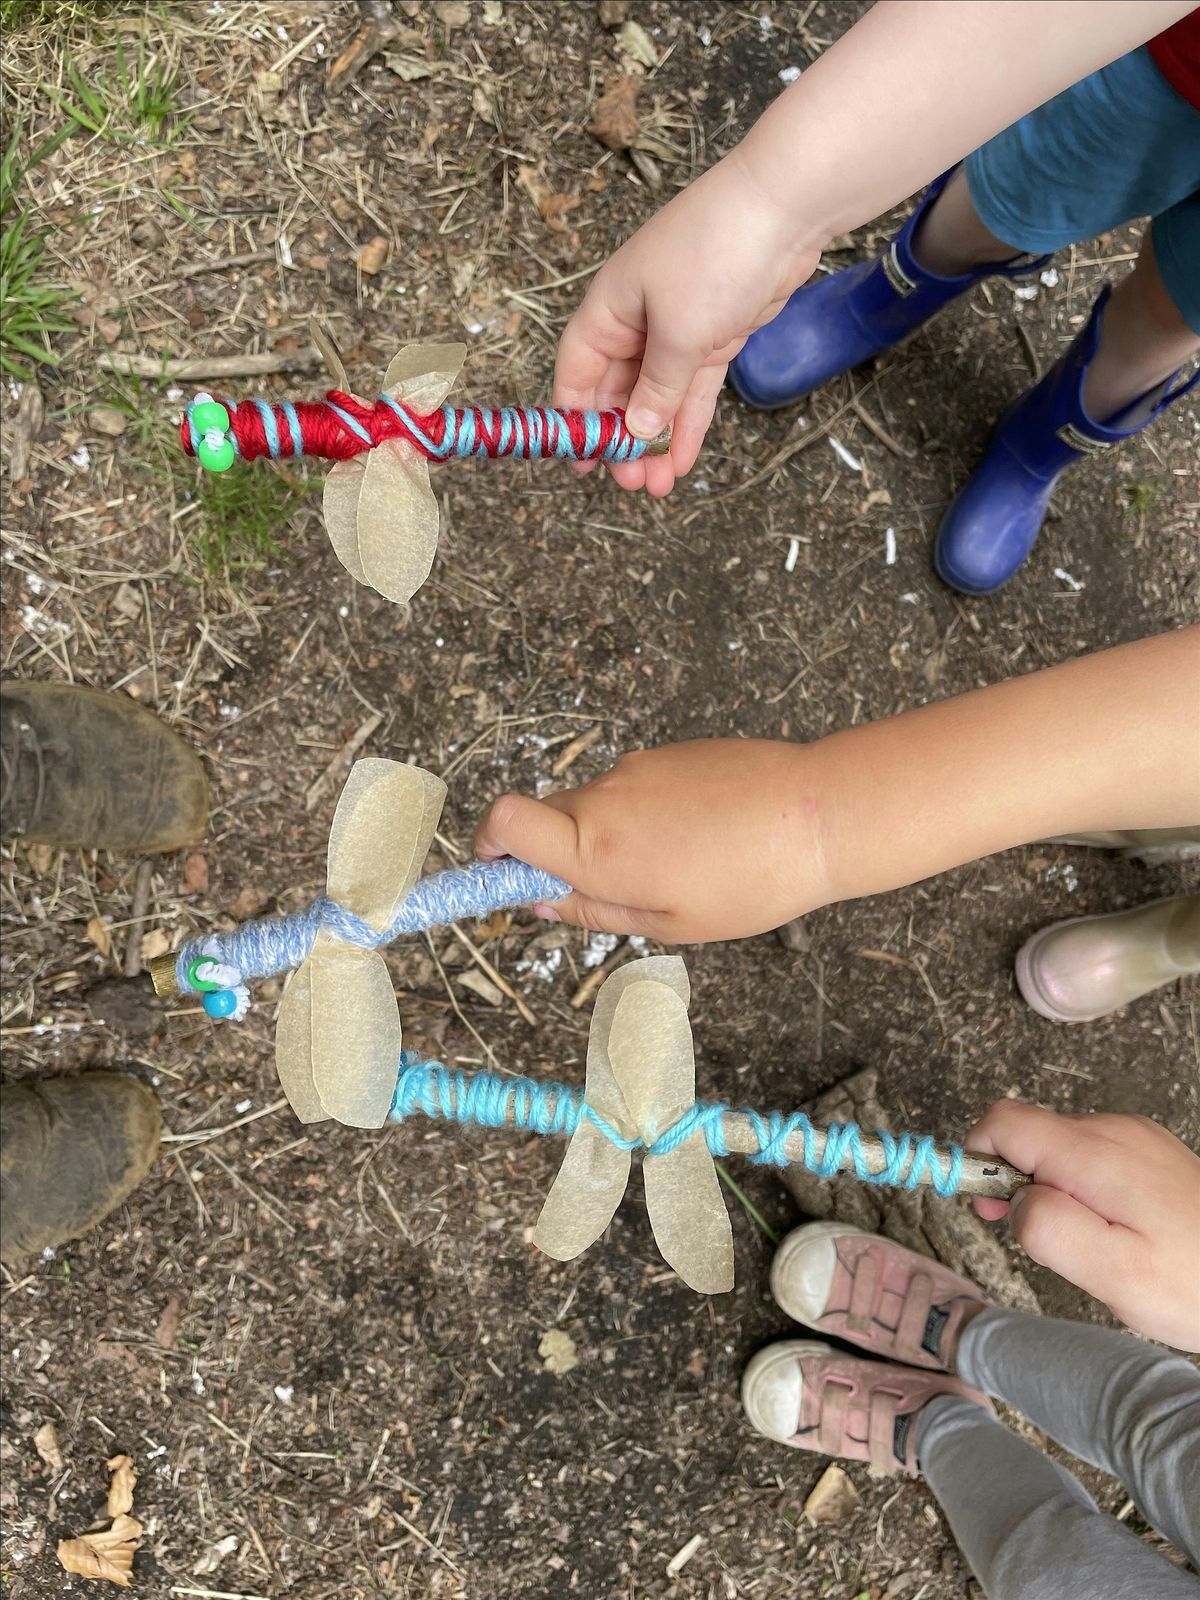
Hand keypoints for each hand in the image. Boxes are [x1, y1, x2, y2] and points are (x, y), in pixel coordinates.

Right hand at [473, 739, 829, 941]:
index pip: (502, 824)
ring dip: (609, 836)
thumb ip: (594, 911)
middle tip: (611, 890)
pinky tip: (697, 836)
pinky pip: (630, 788)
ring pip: (592, 805)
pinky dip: (644, 814)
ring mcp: (635, 769)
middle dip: (556, 854)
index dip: (486, 849)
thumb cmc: (751, 881)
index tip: (497, 872)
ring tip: (676, 865)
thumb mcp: (669, 923)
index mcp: (598, 850)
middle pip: (543, 819)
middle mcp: (605, 799)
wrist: (819, 814)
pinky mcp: (665, 753)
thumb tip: (541, 904)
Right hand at [555, 149, 822, 496]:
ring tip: (656, 485)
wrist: (783, 209)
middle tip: (630, 483)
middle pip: (618, 391)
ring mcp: (677, 329)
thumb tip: (634, 431)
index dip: (575, 417)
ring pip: (658, 397)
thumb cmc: (716, 253)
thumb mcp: (679, 331)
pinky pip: (693, 390)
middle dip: (622, 440)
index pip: (578, 371)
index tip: (581, 461)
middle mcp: (637, 320)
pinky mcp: (714, 336)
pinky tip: (682, 458)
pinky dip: (688, 423)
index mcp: (610, 308)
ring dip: (655, 441)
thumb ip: (656, 388)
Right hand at [969, 1101, 1199, 1350]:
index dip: (977, 1159)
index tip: (986, 1207)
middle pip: (1027, 1134)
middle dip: (1014, 1183)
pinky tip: (1110, 1232)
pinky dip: (1079, 1190)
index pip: (1002, 1121)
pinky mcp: (1147, 1152)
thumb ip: (1049, 1230)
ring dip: (1049, 1190)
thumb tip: (1010, 1199)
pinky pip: (1089, 1157)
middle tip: (1043, 1243)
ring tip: (1087, 1245)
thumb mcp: (1115, 1275)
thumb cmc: (1196, 1284)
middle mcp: (1112, 1130)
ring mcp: (1134, 1137)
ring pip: (1057, 1148)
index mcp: (1095, 1154)